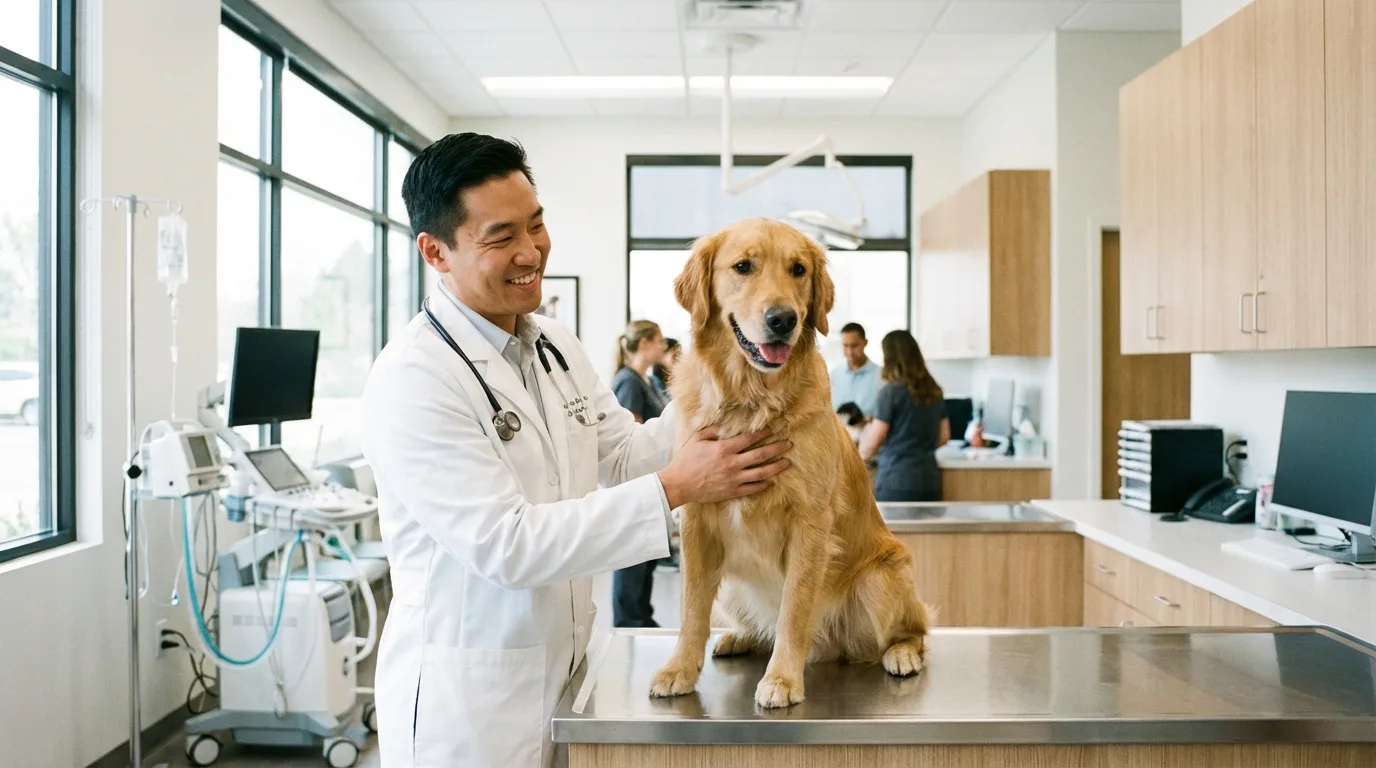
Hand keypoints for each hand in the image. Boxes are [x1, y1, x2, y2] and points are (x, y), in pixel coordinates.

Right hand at [658, 427, 791, 508]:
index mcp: (724, 449)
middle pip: (760, 454)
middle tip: (789, 444)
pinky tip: (771, 482)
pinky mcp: (732, 491)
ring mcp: (734, 479)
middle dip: (777, 448)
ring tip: (787, 463)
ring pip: (761, 472)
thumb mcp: (697, 440)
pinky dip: (763, 485)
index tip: (773, 430)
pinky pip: (752, 488)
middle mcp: (732, 463)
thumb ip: (713, 431)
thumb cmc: (686, 460)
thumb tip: (726, 425)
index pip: (749, 439)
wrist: (679, 484)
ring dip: (776, 467)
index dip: (763, 433)